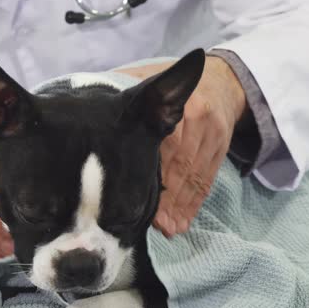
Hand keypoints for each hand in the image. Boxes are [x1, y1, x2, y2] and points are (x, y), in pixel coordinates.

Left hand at [115, 56, 245, 236]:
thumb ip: (119, 91)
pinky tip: (183, 223)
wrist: (221, 81)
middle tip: (158, 224)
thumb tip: (87, 105)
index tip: (138, 196)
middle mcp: (197, 121)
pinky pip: (207, 181)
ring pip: (195, 176)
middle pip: (181, 164)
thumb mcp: (144, 78)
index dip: (153, 172)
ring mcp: (212, 137)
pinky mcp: (221, 150)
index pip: (164, 144)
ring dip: (181, 206)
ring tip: (169, 229)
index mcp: (176, 105)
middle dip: (169, 197)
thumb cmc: (167, 83)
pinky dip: (194, 204)